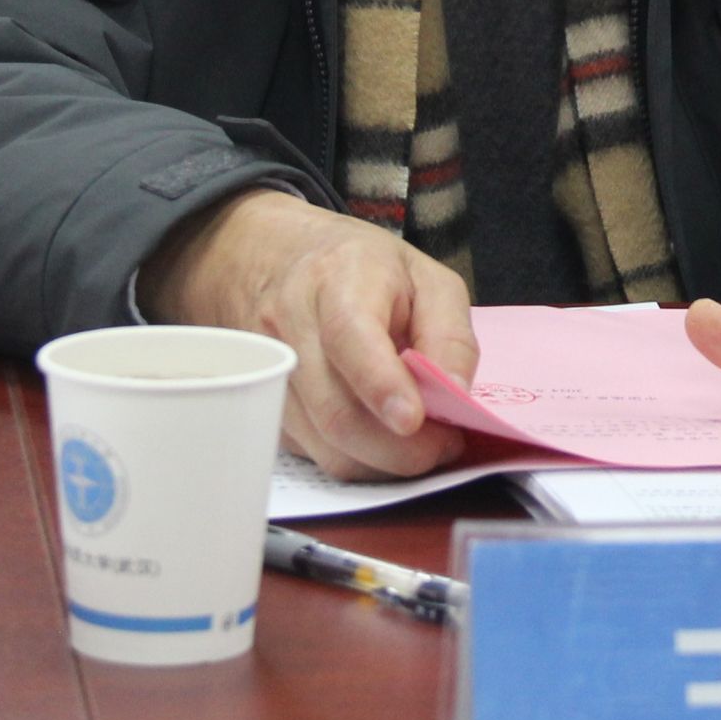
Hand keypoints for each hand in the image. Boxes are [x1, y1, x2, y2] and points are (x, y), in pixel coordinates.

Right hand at [137, 189, 479, 479]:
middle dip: (398, 447)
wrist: (278, 259)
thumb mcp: (426, 278)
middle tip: (444, 446)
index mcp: (336, 279)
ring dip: (382, 461)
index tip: (412, 419)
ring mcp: (266, 369)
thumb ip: (449, 334)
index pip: (349, 336)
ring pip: (324, 442)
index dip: (380, 383)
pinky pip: (312, 452)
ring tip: (421, 446)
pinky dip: (357, 458)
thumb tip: (456, 394)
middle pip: (336, 408)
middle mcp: (289, 324)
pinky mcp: (264, 404)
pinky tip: (382, 440)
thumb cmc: (365, 270)